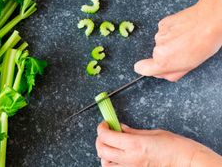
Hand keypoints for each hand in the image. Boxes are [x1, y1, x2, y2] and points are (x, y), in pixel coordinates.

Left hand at [95, 122, 221, 166]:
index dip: (102, 128)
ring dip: (104, 153)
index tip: (105, 124)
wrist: (186, 163)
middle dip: (100, 139)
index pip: (106, 136)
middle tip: (106, 132)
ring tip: (111, 146)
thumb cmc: (175, 148)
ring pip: (105, 163)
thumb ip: (132, 132)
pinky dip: (111, 163)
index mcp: (134, 145)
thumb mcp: (152, 133)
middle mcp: (129, 159)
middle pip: (102, 150)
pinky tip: (117, 157)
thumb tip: (120, 128)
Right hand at [134, 0, 221, 81]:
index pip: (141, 68)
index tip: (150, 67)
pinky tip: (182, 30)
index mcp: (163, 61)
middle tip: (182, 51)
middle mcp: (157, 48)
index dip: (145, 68)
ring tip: (185, 39)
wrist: (209, 21)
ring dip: (170, 42)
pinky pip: (164, 31)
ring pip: (161, 43)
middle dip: (166, 55)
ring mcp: (159, 34)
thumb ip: (171, 74)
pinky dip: (171, 32)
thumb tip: (162, 73)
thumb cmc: (204, 43)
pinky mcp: (162, 23)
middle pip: (156, 55)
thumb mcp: (190, 67)